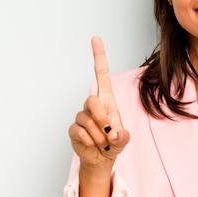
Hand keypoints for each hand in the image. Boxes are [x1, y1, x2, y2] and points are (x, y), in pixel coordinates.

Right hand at [68, 36, 129, 169]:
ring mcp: (81, 116)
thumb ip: (121, 136)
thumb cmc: (114, 142)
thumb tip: (111, 134)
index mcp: (106, 100)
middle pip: (91, 101)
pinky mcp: (73, 129)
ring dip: (98, 136)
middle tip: (108, 133)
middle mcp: (92, 105)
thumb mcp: (123, 139)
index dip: (98, 56)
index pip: (100, 73)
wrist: (102, 158)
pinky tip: (92, 144)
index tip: (95, 38)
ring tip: (103, 143)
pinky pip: (79, 132)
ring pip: (87, 121)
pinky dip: (90, 141)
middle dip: (101, 118)